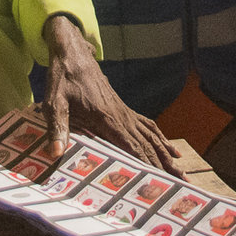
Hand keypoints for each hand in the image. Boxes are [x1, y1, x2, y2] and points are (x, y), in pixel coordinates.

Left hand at [42, 17, 176, 170]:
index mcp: (106, 117)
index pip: (130, 146)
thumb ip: (57, 128)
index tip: (158, 180)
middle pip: (147, 144)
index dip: (145, 164)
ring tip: (180, 173)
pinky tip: (171, 150)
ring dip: (166, 154)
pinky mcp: (123, 108)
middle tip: (181, 183)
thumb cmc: (62, 78)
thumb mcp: (54, 103)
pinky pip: (147, 126)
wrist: (73, 53)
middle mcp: (121, 115)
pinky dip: (160, 139)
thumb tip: (56, 153)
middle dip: (163, 164)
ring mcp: (124, 111)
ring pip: (151, 136)